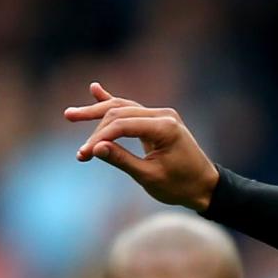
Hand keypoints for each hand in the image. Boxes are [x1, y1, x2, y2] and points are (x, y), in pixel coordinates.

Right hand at [65, 83, 219, 209]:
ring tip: (70, 115)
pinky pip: (131, 110)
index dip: (100, 139)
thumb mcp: (150, 178)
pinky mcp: (158, 120)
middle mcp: (163, 115)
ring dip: (97, 113)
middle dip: (96, 130)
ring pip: (122, 109)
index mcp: (165, 128)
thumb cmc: (181, 186)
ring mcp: (162, 115)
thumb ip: (122, 161)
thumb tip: (95, 149)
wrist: (207, 187)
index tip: (85, 155)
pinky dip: (112, 103)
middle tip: (81, 152)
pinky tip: (94, 90)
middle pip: (119, 114)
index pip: (122, 125)